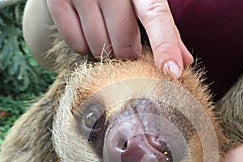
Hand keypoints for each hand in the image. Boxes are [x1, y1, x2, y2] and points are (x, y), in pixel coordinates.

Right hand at [46, 0, 192, 76]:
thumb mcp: (144, 0)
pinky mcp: (58, 0)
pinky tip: (88, 29)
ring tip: (104, 30)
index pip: (157, 17)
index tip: (173, 73)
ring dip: (105, 50)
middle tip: (124, 40)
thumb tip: (185, 61)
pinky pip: (77, 45)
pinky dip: (85, 45)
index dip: (165, 47)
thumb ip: (165, 29)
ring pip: (100, 49)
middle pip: (124, 46)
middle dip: (127, 51)